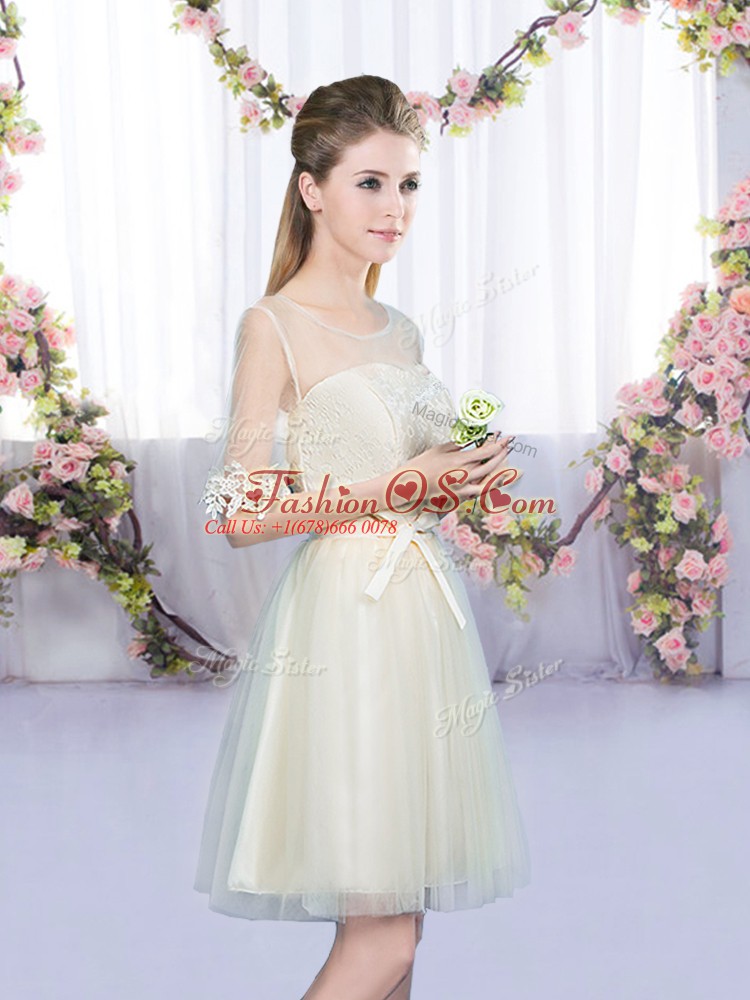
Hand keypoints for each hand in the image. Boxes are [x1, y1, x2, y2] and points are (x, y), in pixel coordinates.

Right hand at [401, 433, 515, 509]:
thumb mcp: (440, 449)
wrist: (410, 485)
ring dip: (499, 470)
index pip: (485, 452)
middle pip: (490, 465)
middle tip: (508, 445)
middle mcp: (464, 475)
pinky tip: (495, 480)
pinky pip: (480, 491)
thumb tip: (472, 439)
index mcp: (458, 461)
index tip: (506, 437)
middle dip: (502, 454)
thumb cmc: (422, 465)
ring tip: (505, 463)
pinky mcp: (460, 496)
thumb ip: (458, 444)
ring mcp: (463, 488)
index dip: (499, 444)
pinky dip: (489, 485)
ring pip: (489, 480)